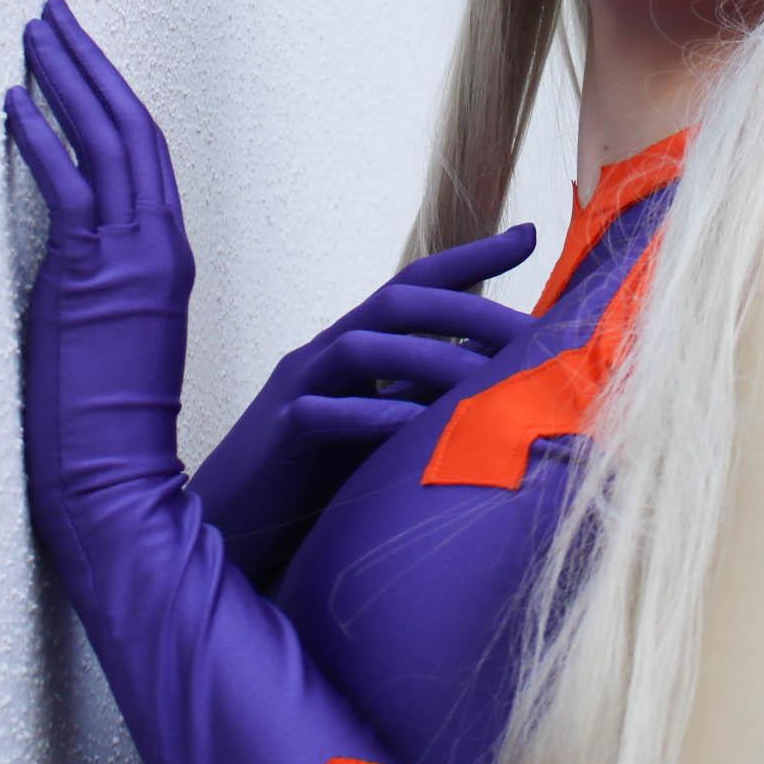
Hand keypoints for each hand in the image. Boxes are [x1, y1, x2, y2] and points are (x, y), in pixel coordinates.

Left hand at [4, 0, 196, 580]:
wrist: (115, 483)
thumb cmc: (109, 430)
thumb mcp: (116, 341)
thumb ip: (105, 287)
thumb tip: (70, 261)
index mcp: (169, 258)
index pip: (145, 155)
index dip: (112, 97)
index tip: (79, 56)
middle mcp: (159, 247)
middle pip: (131, 129)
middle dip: (90, 63)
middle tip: (53, 13)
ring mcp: (130, 260)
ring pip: (107, 142)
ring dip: (67, 81)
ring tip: (33, 35)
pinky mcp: (92, 277)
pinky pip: (68, 188)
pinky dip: (42, 140)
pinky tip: (12, 105)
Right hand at [188, 225, 536, 583]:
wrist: (232, 527)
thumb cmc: (316, 478)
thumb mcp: (381, 427)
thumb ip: (424, 395)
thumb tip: (505, 382)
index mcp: (355, 345)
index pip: (417, 284)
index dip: (471, 258)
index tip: (531, 237)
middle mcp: (326, 353)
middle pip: (398, 301)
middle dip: (469, 308)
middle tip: (532, 332)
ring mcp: (298, 389)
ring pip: (362, 346)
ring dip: (430, 357)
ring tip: (486, 380)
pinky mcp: (280, 436)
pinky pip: (323, 414)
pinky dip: (374, 416)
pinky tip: (417, 427)